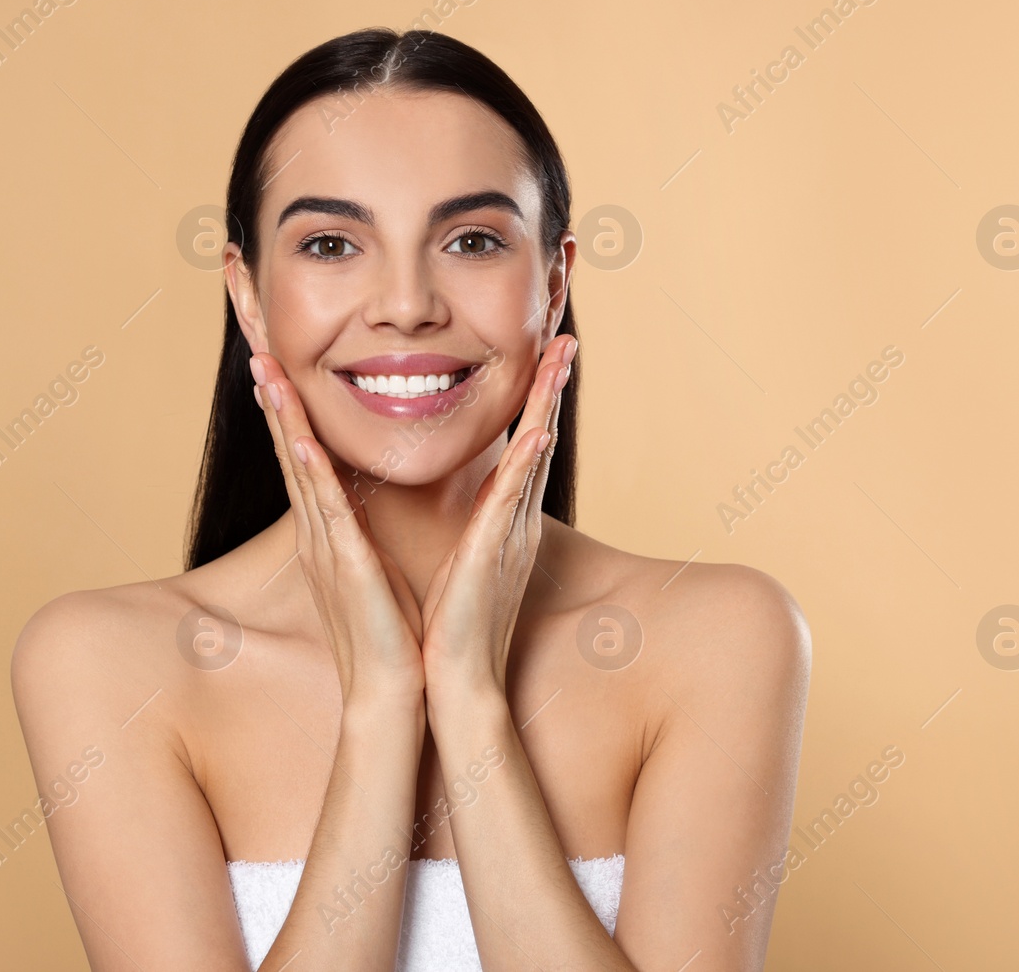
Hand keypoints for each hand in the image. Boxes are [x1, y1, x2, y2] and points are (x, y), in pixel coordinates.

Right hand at [250, 351, 426, 706]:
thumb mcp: (373, 563)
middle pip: (289, 448)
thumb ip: (363, 528)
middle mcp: (317, 531)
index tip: (272, 358)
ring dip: (284, 419)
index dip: (286, 405)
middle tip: (253, 344)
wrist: (390, 691)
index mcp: (328, 527)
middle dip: (271, 396)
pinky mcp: (346, 567)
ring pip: (300, 469)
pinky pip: (326, 511)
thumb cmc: (390, 629)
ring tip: (266, 372)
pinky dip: (313, 474)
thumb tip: (363, 500)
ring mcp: (326, 547)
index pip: (302, 452)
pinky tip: (302, 440)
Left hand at [419, 334, 576, 700]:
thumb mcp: (464, 560)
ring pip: (534, 455)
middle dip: (552, 386)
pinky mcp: (491, 555)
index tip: (544, 352)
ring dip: (546, 404)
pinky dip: (526, 464)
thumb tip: (471, 502)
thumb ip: (472, 527)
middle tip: (566, 335)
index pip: (523, 445)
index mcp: (503, 520)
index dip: (535, 397)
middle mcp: (515, 521)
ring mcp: (509, 535)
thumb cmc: (452, 626)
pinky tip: (538, 429)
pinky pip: (511, 501)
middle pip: (540, 437)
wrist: (452, 683)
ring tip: (560, 356)